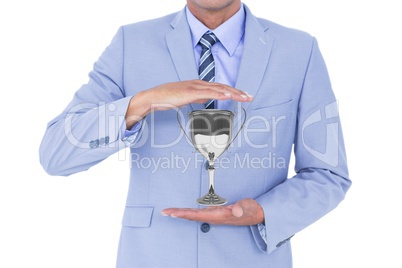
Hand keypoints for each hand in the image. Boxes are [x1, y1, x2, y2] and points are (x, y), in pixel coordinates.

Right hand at [125, 80, 252, 128]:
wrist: (153, 97)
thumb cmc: (167, 98)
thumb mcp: (186, 98)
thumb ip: (198, 97)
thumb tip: (208, 99)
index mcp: (198, 85)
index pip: (220, 88)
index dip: (233, 91)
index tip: (243, 96)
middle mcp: (199, 83)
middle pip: (222, 87)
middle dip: (238, 92)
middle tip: (250, 96)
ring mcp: (195, 87)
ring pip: (218, 89)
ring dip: (233, 93)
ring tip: (244, 97)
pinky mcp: (190, 92)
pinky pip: (208, 93)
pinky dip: (220, 94)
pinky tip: (228, 96)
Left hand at [161, 198, 263, 225]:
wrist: (257, 214)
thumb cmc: (251, 209)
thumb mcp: (248, 207)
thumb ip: (243, 208)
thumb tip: (237, 209)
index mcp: (219, 215)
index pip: (197, 215)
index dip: (184, 214)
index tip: (172, 212)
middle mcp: (214, 217)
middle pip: (192, 216)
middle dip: (178, 214)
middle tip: (164, 211)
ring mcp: (214, 216)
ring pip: (194, 215)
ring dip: (181, 213)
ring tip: (170, 212)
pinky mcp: (216, 213)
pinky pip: (198, 213)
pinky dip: (188, 212)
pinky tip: (184, 212)